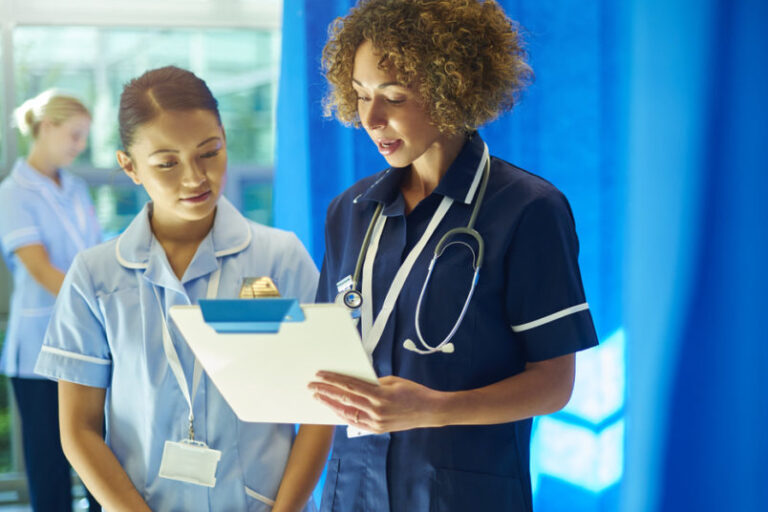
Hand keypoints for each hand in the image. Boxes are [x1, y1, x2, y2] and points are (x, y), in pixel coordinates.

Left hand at [308, 372, 443, 432]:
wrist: (430, 411)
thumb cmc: (413, 392)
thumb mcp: (393, 381)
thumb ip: (373, 382)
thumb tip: (355, 382)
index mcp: (380, 394)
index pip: (350, 385)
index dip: (332, 380)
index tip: (320, 375)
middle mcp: (376, 410)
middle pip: (344, 399)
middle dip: (326, 392)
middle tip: (312, 386)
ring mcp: (377, 422)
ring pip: (347, 413)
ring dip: (330, 405)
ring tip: (318, 398)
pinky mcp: (378, 429)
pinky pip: (355, 423)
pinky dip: (343, 415)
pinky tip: (334, 410)